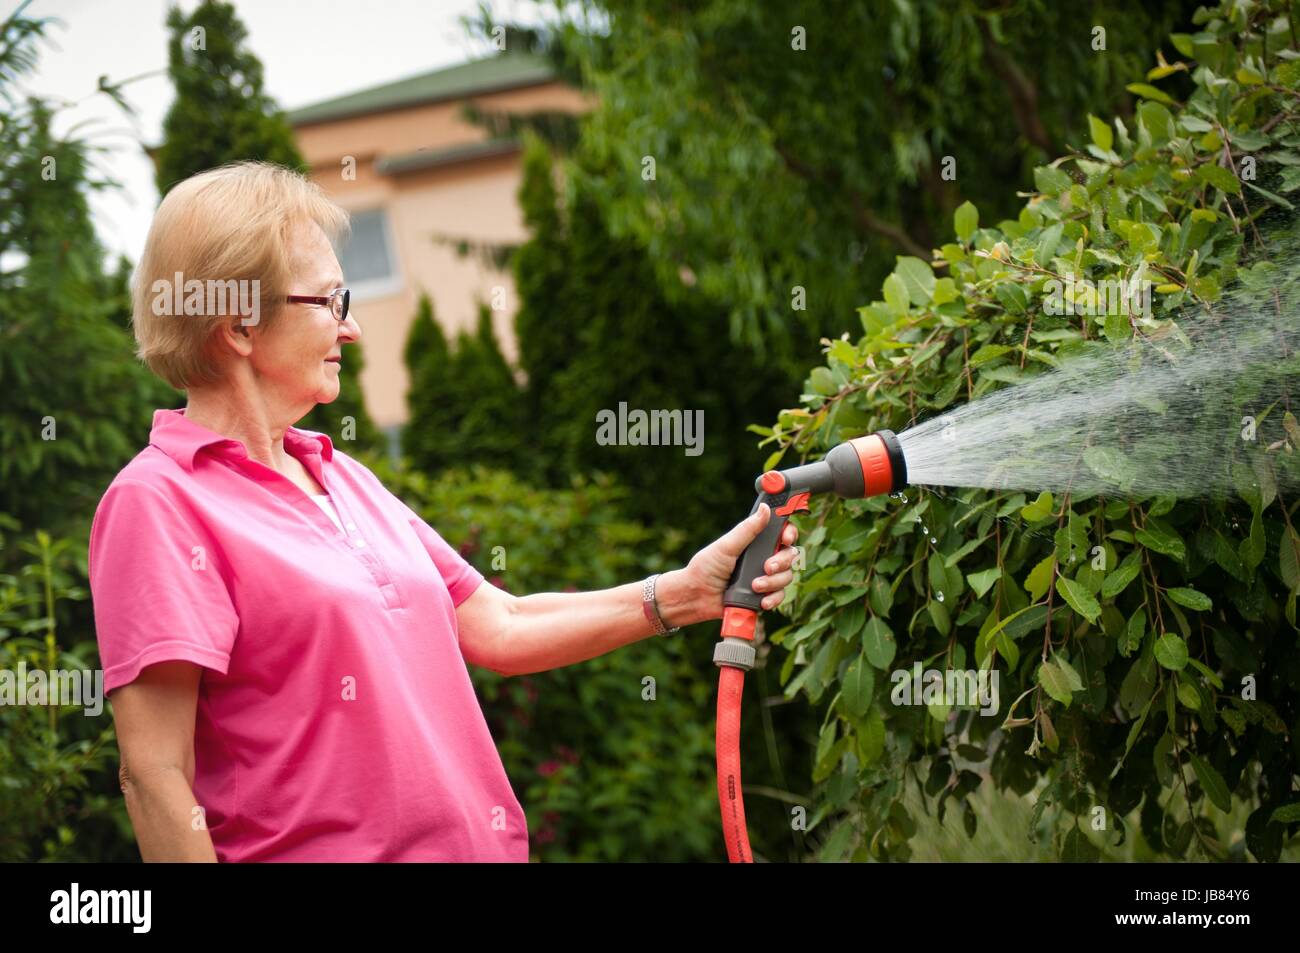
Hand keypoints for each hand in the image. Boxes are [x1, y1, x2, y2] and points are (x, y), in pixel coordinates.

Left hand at [661, 502, 800, 624]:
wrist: (696, 596)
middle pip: (789, 555)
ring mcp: (765, 577)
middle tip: (767, 567)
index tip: (786, 538)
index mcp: (755, 542)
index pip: (782, 533)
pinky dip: (773, 598)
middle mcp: (763, 558)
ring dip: (774, 582)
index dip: (789, 533)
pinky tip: (761, 601)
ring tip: (755, 586)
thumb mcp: (726, 546)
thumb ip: (747, 529)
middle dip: (781, 562)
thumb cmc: (706, 567)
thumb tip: (764, 508)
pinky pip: (780, 596)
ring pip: (786, 577)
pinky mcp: (763, 595)